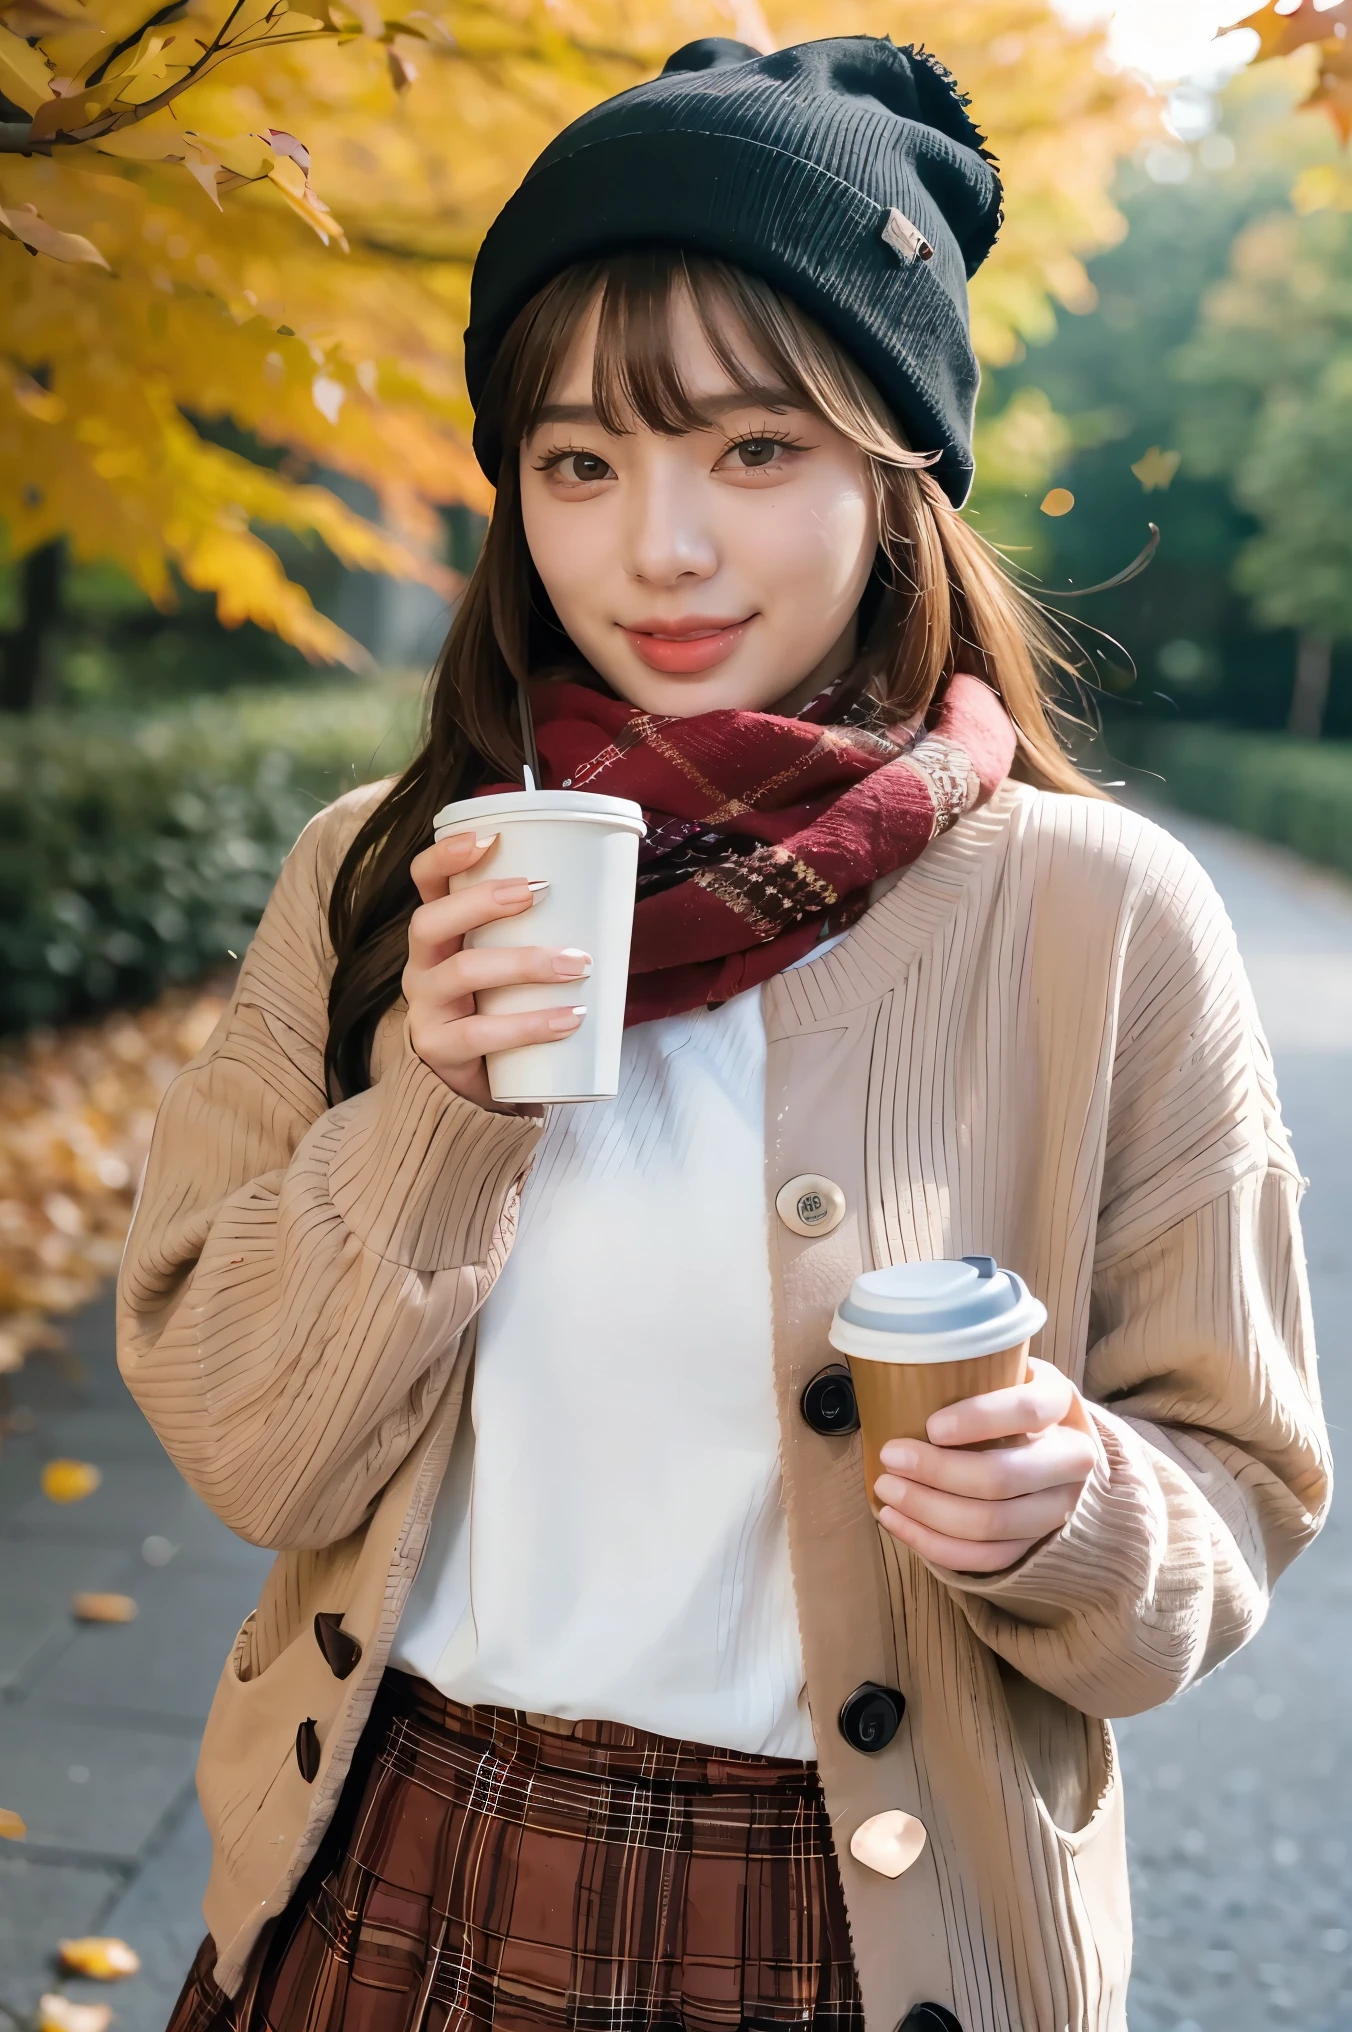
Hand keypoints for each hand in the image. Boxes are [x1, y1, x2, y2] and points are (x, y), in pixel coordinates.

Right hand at [404, 831, 589, 1109]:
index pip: (425, 883)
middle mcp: (421, 965)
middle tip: (539, 890)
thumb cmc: (503, 1008)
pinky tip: (569, 1019)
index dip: (444, 856)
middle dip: (483, 901)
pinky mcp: (439, 1050)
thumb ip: (540, 932)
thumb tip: (616, 899)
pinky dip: (530, 1024)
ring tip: (578, 964)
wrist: (480, 1085)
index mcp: (438, 933)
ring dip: (525, 962)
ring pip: (462, 973)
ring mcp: (426, 1008)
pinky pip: (480, 1034)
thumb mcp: (511, 964)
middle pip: (431, 921)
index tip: (486, 838)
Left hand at [874, 1357, 1099, 1574]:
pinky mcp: (1036, 1543)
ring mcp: (1058, 1508)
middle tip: (890, 1457)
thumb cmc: (1012, 1399)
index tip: (931, 1425)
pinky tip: (897, 1522)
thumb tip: (906, 1369)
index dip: (978, 1419)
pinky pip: (986, 1558)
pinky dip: (936, 1545)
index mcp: (1063, 1405)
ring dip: (928, 1511)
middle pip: (1003, 1478)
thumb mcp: (1009, 1370)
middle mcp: (1072, 1461)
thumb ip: (976, 1369)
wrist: (1059, 1443)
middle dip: (937, 1472)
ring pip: (992, 1525)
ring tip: (887, 1489)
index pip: (1029, 1411)